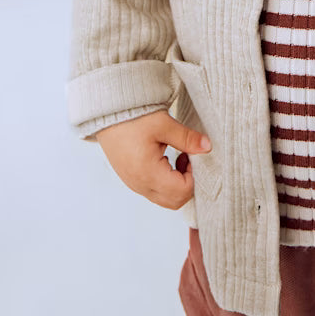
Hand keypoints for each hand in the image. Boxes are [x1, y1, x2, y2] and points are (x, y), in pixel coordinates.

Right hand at [96, 110, 211, 209]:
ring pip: (164, 198)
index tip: (193, 156)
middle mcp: (140, 184)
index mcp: (148, 174)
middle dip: (188, 183)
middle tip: (188, 158)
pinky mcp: (132, 179)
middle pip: (174, 201)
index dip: (194, 176)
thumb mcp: (164, 125)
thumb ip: (187, 139)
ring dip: (177, 183)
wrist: (107, 114)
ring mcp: (134, 184)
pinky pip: (154, 191)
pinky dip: (166, 181)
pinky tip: (167, 159)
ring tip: (178, 156)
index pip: (182, 191)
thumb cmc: (132, 118)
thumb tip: (207, 147)